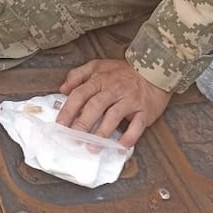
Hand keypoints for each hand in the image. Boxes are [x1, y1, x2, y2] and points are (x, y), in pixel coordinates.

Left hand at [56, 58, 170, 147]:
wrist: (153, 70)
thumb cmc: (122, 72)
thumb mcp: (97, 66)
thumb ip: (78, 75)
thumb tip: (63, 89)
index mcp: (99, 80)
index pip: (80, 94)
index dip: (69, 109)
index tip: (60, 124)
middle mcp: (113, 90)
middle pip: (95, 106)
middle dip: (82, 123)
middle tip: (73, 138)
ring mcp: (129, 100)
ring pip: (114, 116)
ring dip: (102, 132)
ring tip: (92, 146)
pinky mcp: (144, 110)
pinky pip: (137, 124)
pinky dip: (130, 135)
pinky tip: (121, 145)